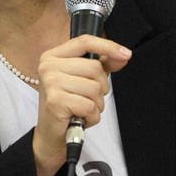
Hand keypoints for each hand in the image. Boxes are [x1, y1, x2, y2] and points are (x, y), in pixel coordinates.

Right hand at [31, 34, 131, 175]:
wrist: (52, 134)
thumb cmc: (69, 103)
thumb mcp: (85, 79)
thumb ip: (104, 64)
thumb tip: (124, 55)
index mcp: (54, 55)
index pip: (85, 42)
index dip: (108, 46)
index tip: (126, 54)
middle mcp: (48, 66)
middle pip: (95, 68)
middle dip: (101, 87)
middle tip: (88, 98)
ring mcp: (50, 83)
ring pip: (95, 88)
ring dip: (97, 104)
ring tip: (84, 109)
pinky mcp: (55, 101)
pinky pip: (90, 105)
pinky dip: (92, 116)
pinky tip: (81, 118)